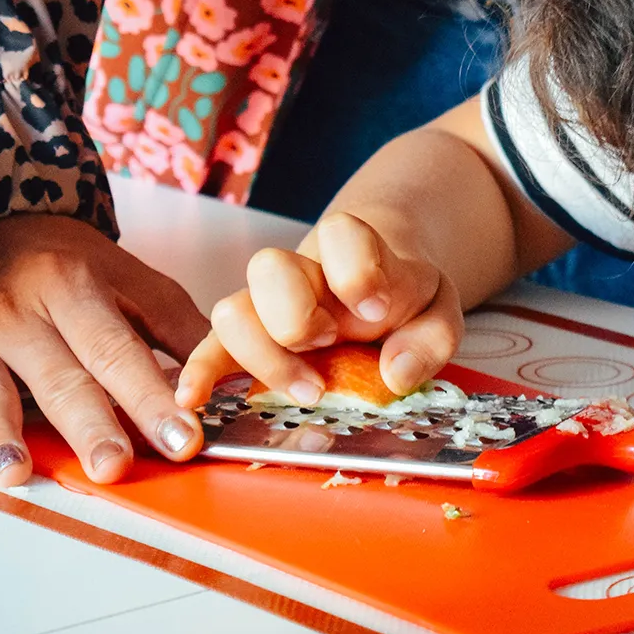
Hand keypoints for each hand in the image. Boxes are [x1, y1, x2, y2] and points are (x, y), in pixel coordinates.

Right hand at [0, 214, 210, 485]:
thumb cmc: (67, 264)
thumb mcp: (130, 279)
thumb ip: (176, 328)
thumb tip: (225, 381)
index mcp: (74, 286)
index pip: (118, 350)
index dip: (150, 397)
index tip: (181, 437)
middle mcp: (20, 309)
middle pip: (59, 376)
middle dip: (88, 425)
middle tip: (113, 467)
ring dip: (1, 434)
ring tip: (17, 473)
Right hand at [176, 212, 462, 408]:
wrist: (377, 287)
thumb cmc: (403, 298)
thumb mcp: (439, 310)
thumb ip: (431, 337)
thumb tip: (397, 374)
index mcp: (355, 254)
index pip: (342, 234)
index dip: (355, 271)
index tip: (375, 310)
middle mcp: (303, 274)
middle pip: (269, 267)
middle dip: (295, 316)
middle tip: (328, 346)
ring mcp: (269, 306)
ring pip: (232, 309)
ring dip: (262, 353)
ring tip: (308, 387)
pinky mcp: (248, 341)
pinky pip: (211, 349)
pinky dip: (200, 372)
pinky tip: (194, 399)